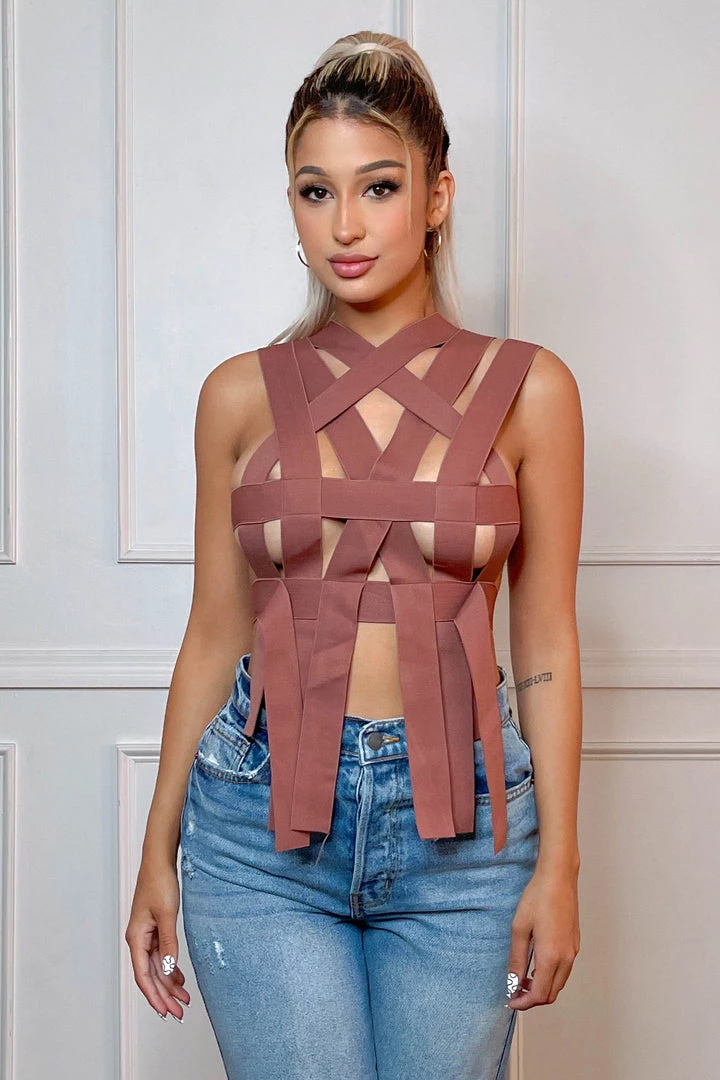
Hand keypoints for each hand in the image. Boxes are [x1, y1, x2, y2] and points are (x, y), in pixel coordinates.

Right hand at [125, 859, 190, 1020]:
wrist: (159, 861)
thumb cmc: (159, 883)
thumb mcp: (167, 915)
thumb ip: (168, 943)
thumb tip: (169, 969)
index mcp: (136, 938)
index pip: (143, 976)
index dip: (154, 996)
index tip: (165, 1012)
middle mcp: (138, 940)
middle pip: (150, 976)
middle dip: (164, 996)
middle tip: (179, 1013)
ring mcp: (146, 935)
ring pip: (157, 968)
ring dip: (169, 984)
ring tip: (184, 1000)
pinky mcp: (155, 929)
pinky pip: (161, 956)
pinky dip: (170, 969)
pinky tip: (180, 978)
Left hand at [505, 865, 579, 1009]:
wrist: (558, 878)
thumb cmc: (538, 898)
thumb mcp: (519, 928)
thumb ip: (516, 959)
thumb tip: (513, 981)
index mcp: (551, 957)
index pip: (539, 995)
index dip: (523, 1002)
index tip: (511, 999)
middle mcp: (566, 958)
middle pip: (552, 994)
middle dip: (532, 998)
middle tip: (515, 991)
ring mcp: (573, 951)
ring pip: (559, 983)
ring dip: (542, 987)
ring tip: (523, 978)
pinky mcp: (574, 944)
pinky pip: (564, 970)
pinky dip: (550, 976)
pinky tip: (536, 965)